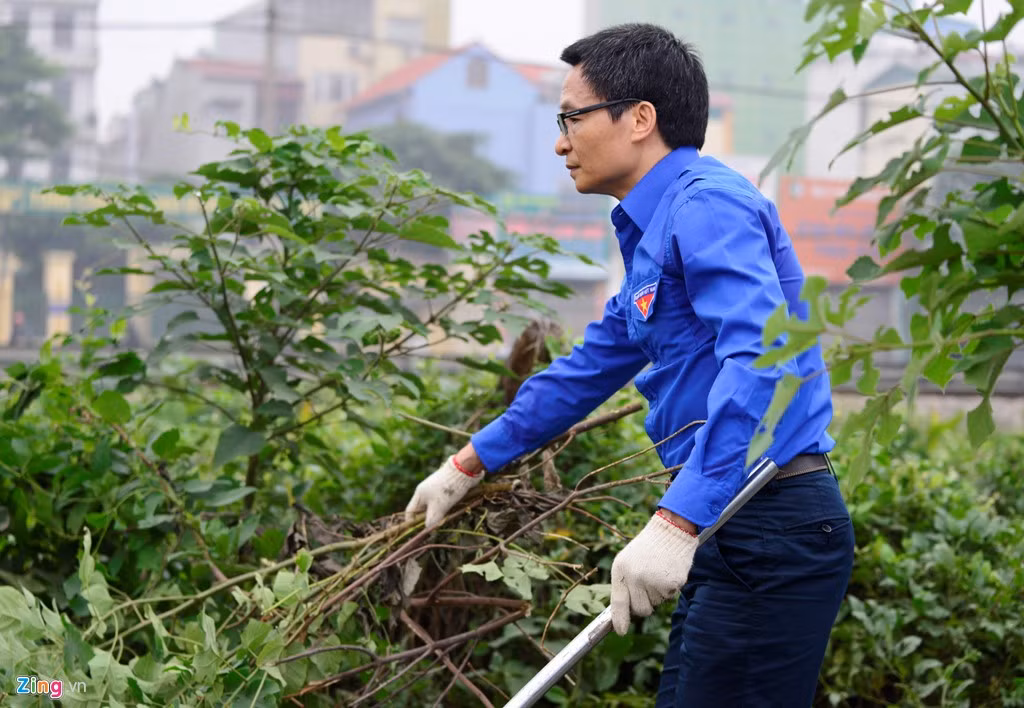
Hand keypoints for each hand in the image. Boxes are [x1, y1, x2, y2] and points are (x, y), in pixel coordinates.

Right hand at [404, 455, 482, 527]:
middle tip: (434, 529)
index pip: (410, 512)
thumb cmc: (448, 490)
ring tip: (446, 521)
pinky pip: (444, 503)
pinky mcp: (446, 489)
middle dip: (428, 520)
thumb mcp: (438, 508)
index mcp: (419, 494)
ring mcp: (436, 490)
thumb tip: (427, 530)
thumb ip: (431, 520)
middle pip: (423, 511)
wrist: (464, 470)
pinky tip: (453, 513)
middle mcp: (426, 491)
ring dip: (439, 515)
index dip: (411, 524)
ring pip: (434, 507)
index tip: (416, 533)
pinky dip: (447, 509)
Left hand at [610, 511, 698, 634]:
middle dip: (645, 604)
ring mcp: (654, 580)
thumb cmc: (646, 549)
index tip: (620, 631)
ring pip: (657, 603)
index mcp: (621, 570)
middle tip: (649, 585)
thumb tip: (624, 614)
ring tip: (658, 571)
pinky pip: (670, 596)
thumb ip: (624, 585)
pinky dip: (670, 588)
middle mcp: (636, 577)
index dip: (620, 619)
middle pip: (641, 609)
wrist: (669, 531)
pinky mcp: (672, 582)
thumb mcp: (626, 562)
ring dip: (658, 593)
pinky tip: (668, 571)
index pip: (619, 602)